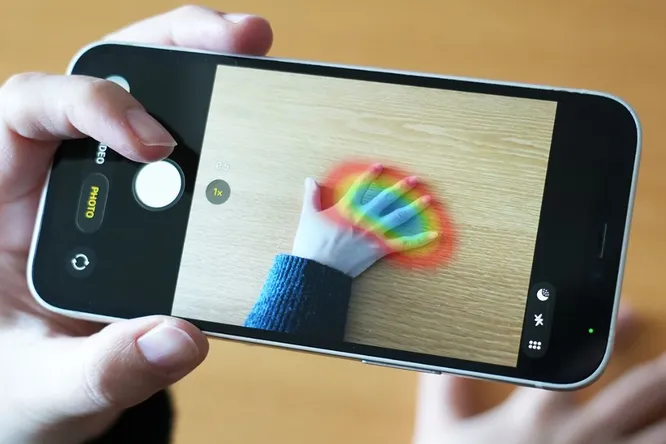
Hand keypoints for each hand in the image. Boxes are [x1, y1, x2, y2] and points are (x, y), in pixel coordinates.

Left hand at [0, 6, 271, 443]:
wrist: (33, 400)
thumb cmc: (14, 386)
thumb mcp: (42, 387)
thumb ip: (102, 370)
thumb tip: (181, 339)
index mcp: (1, 196)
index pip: (33, 108)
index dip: (95, 105)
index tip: (156, 144)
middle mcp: (53, 177)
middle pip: (106, 80)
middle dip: (169, 47)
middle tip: (238, 39)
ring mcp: (103, 188)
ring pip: (149, 103)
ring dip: (199, 72)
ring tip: (254, 53)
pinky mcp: (142, 209)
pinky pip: (180, 153)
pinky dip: (216, 127)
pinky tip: (252, 119)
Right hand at [292, 163, 438, 276]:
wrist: (317, 270)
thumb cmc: (311, 243)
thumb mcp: (309, 216)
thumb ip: (311, 196)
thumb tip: (310, 179)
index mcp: (346, 208)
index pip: (361, 186)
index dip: (370, 175)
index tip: (380, 166)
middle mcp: (364, 218)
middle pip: (386, 199)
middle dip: (401, 187)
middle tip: (415, 179)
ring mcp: (373, 234)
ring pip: (398, 217)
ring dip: (415, 207)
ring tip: (428, 199)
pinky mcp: (379, 250)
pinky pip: (403, 243)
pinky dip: (419, 239)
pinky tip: (434, 234)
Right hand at [413, 306, 665, 443]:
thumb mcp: (442, 430)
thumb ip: (447, 389)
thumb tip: (448, 358)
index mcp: (539, 412)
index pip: (580, 359)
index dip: (611, 333)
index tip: (632, 313)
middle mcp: (582, 434)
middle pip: (639, 392)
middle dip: (664, 372)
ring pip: (659, 434)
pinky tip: (665, 437)